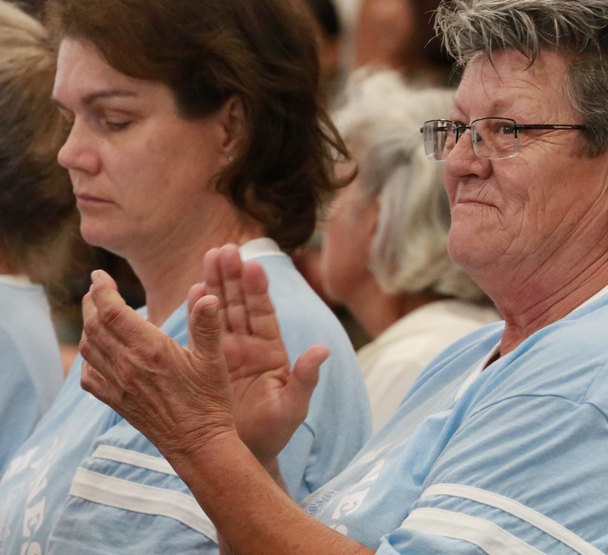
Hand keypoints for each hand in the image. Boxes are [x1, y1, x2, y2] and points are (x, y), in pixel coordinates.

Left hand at [79, 271, 235, 459]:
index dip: (101, 289)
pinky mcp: (117, 402)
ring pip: (89, 348)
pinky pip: (89, 377)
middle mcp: (128, 366)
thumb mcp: (215, 360)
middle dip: (91, 302)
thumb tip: (207, 295)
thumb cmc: (210, 401)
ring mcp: (119, 386)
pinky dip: (87, 358)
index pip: (112, 311)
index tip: (99, 275)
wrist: (199, 445)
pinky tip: (97, 352)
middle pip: (93, 326)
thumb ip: (207, 325)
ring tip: (95, 312)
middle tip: (96, 288)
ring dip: (87, 326)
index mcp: (150, 350)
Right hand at [198, 245, 329, 464]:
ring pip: (219, 311)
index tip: (253, 265)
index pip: (264, 314)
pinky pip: (199, 333)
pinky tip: (191, 291)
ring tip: (209, 255)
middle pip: (240, 304)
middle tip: (225, 249)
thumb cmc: (275, 431)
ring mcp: (225, 351)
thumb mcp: (293, 406)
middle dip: (233, 276)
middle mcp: (248, 345)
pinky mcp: (205, 362)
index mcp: (272, 351)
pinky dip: (196, 312)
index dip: (258, 290)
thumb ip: (305, 379)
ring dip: (214, 284)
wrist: (246, 452)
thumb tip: (322, 351)